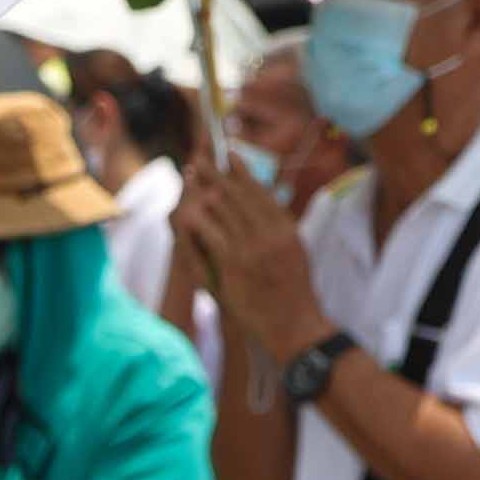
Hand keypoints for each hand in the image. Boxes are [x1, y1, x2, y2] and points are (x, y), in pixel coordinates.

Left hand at [171, 167, 327, 367]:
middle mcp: (270, 233)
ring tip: (190, 174)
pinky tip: (185, 210)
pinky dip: (197, 220)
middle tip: (199, 159)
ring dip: (202, 189)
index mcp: (285, 227)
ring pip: (222, 207)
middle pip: (237, 192)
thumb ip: (278, 225)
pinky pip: (211, 234)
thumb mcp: (295, 250)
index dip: (241, 170)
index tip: (229, 153)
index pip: (260, 189)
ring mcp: (252, 248)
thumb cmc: (293, 292)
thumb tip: (263, 199)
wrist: (294, 326)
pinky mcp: (234, 266)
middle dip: (215, 173)